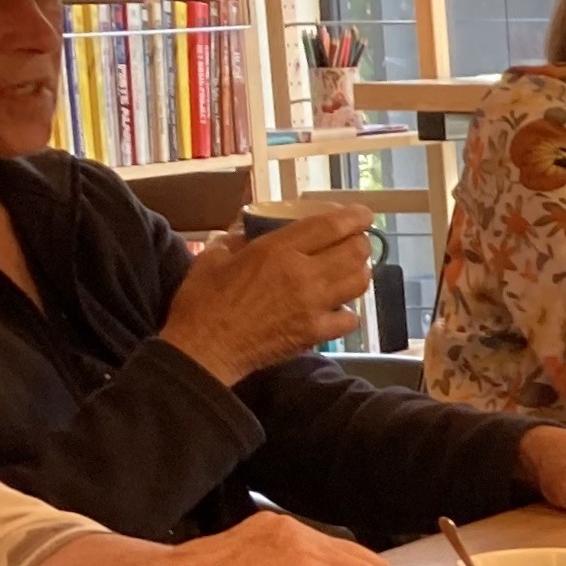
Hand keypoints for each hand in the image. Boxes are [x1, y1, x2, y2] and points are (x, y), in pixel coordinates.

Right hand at [160, 208, 373, 384]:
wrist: (202, 351)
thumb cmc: (202, 303)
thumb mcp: (213, 257)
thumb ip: (235, 239)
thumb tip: (246, 232)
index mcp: (277, 250)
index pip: (331, 226)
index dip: (354, 216)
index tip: (363, 214)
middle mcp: (303, 274)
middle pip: (355, 251)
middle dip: (360, 243)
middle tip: (354, 243)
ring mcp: (313, 305)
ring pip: (359, 282)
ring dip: (359, 272)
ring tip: (349, 271)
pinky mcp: (315, 333)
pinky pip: (350, 319)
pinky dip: (348, 312)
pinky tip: (337, 309)